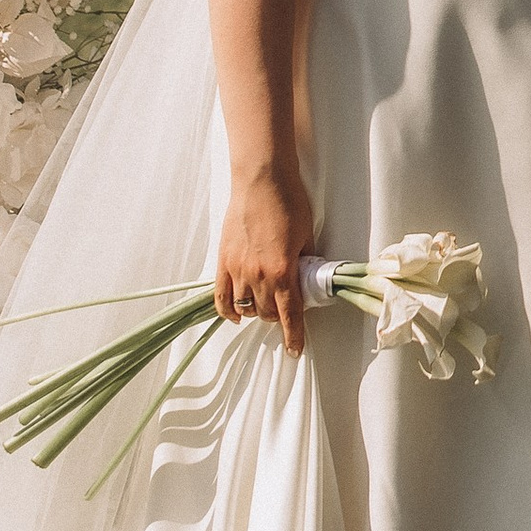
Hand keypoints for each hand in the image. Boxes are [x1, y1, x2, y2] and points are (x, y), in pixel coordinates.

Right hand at [214, 170, 315, 351]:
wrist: (262, 180)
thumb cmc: (289, 202)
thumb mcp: (307, 236)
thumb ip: (306, 262)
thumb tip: (308, 278)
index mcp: (283, 271)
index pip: (289, 315)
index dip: (293, 336)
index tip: (294, 349)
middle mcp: (258, 275)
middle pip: (267, 313)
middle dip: (278, 317)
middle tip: (286, 308)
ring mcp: (237, 269)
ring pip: (246, 307)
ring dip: (257, 311)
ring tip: (265, 304)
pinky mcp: (224, 261)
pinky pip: (222, 296)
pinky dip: (228, 310)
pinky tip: (236, 315)